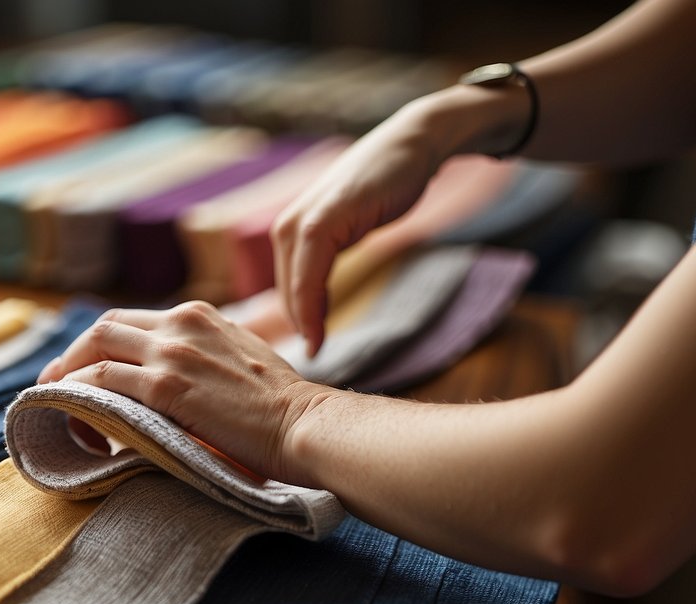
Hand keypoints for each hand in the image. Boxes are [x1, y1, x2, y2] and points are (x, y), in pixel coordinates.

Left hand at [37, 301, 331, 485]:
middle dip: (73, 354)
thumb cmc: (280, 406)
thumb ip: (205, 356)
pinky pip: (102, 381)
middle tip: (55, 384)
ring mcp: (172, 353)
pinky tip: (74, 415)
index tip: (85, 370)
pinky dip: (78, 395)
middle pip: (105, 325)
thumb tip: (177, 380)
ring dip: (68, 375)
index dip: (100, 345)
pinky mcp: (166, 387)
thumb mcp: (240, 359)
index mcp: (199, 315)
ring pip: (95, 347)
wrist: (304, 424)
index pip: (132, 319)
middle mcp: (181, 323)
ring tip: (56, 404)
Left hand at [270, 100, 446, 356]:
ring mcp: (302, 223)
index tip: (301, 356)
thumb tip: (316, 296)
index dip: (292, 324)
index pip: (284, 290)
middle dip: (294, 329)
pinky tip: (317, 334)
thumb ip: (326, 257)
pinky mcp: (323, 222)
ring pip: (294, 289)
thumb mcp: (346, 228)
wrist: (411, 147)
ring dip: (301, 324)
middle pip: (284, 295)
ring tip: (313, 354)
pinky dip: (312, 307)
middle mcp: (286, 227)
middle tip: (305, 365)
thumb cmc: (383, 187)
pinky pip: (310, 276)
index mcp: (288, 231)